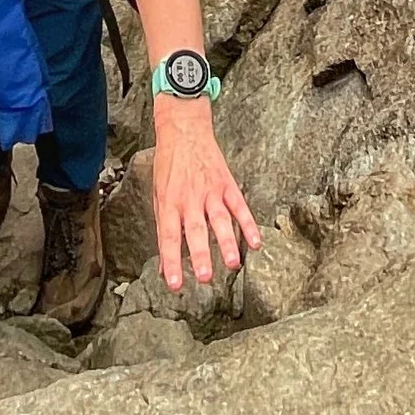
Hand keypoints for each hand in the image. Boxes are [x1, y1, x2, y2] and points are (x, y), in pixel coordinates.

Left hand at [151, 102, 261, 293]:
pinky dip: (248, 224)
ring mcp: (210, 191)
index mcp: (170, 203)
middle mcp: (190, 199)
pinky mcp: (226, 184)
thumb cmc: (168, 165)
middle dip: (201, 255)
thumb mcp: (158, 195)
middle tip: (204, 278)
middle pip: (196, 231)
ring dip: (227, 243)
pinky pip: (239, 206)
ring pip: (220, 220)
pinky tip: (255, 242)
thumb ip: (164, 229)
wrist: (183, 129)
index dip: (171, 262)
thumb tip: (164, 266)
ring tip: (232, 264)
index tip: (175, 284)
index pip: (169, 237)